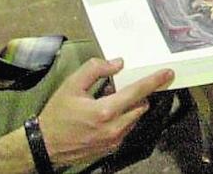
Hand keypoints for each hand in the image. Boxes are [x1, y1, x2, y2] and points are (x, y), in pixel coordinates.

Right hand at [38, 59, 174, 168]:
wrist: (44, 145)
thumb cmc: (57, 114)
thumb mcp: (71, 85)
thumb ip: (95, 69)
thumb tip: (118, 63)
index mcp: (105, 111)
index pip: (137, 92)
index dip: (154, 81)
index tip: (168, 73)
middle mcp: (114, 129)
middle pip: (140, 106)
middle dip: (138, 94)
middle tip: (121, 87)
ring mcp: (113, 141)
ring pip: (134, 118)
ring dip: (129, 108)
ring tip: (108, 102)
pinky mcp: (111, 149)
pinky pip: (125, 129)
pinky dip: (122, 119)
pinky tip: (105, 115)